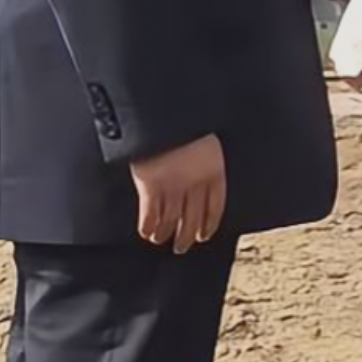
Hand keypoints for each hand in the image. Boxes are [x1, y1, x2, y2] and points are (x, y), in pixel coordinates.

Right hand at [132, 134, 226, 253]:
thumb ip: (205, 159)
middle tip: (183, 247)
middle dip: (187, 235)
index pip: (215, 206)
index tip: (205, 235)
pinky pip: (150, 214)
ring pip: (171, 219)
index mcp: (214, 171)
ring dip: (166, 233)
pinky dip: (148, 225)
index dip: (209, 223)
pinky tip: (146, 232)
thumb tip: (202, 173)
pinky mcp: (151, 186)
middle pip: (192, 217)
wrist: (164, 115)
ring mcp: (173, 186)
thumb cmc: (187, 123)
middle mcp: (195, 183)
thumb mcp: (205, 140)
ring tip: (161, 240)